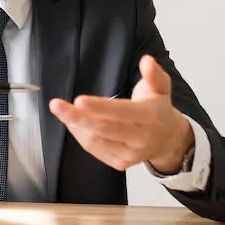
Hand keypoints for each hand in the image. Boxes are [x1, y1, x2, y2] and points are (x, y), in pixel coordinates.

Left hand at [49, 56, 194, 173]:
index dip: (99, 107)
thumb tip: (147, 61)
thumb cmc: (157, 110)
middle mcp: (140, 138)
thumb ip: (153, 74)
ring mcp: (130, 154)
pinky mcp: (120, 163)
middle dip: (77, 117)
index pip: (121, 112)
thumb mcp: (160, 88)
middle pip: (104, 129)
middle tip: (56, 105)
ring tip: (64, 110)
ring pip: (95, 141)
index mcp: (149, 117)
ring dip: (76, 125)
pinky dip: (80, 135)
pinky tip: (75, 123)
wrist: (167, 140)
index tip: (79, 100)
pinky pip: (94, 150)